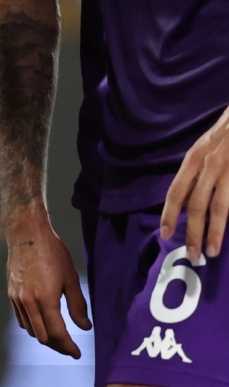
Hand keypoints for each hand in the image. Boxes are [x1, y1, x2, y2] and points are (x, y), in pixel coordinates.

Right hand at [6, 202, 89, 356]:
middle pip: (42, 336)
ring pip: (30, 329)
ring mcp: (17, 299)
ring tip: (58, 337)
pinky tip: (43, 323)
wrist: (27, 235)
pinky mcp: (11, 294)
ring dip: (45, 337)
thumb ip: (77, 306)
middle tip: (70, 348)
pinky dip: (33, 326)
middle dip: (57, 346)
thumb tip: (85, 327)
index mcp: (45, 299)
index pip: (57, 333)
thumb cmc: (52, 253)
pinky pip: (21, 319)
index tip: (77, 353)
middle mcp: (28, 302)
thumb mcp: (71, 279)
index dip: (68, 346)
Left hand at [163, 103, 228, 260]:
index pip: (176, 191)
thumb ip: (197, 171)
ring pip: (219, 207)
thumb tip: (187, 199)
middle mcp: (209, 165)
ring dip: (214, 231)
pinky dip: (227, 218)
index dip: (169, 213)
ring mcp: (228, 169)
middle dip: (192, 231)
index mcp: (194, 158)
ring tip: (212, 250)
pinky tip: (226, 234)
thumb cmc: (226, 132)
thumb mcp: (205, 147)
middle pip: (196, 204)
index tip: (164, 234)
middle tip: (191, 254)